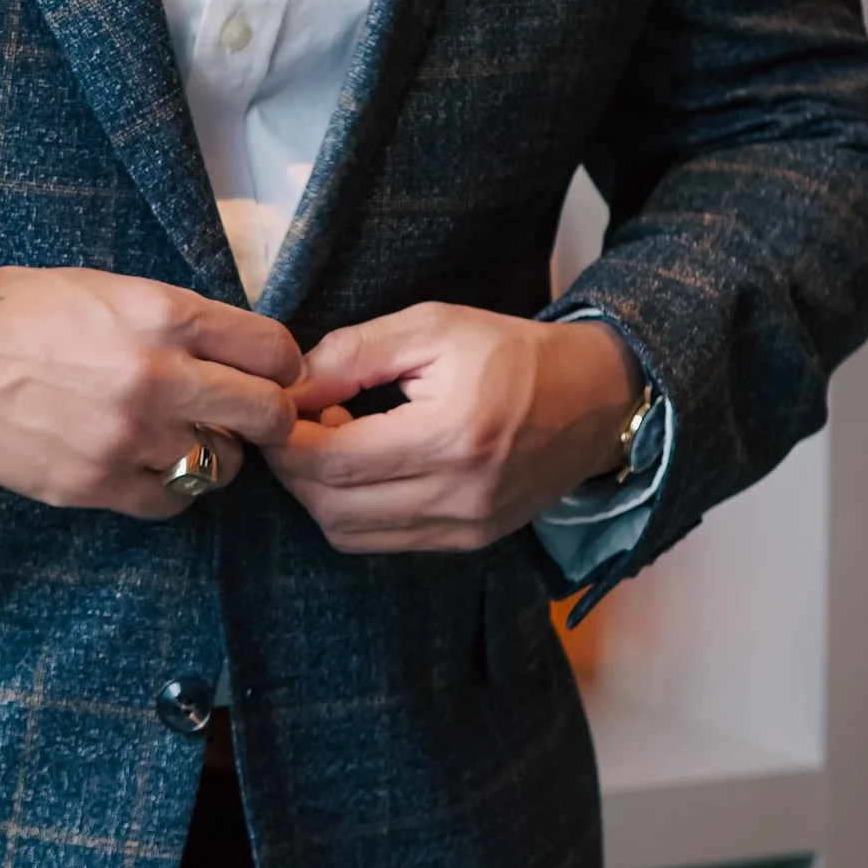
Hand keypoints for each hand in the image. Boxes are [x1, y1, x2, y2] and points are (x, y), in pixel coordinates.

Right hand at [0, 266, 301, 520]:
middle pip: (267, 415)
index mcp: (163, 315)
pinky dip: (170, 487)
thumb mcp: (112, 289)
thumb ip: (179, 321)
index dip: (284, 365)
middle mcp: (155, 376)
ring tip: (186, 437)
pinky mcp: (96, 485)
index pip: (274, 349)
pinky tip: (147, 463)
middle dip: (271, 418)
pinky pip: (171, 503)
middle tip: (255, 418)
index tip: (276, 374)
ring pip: (222, 466)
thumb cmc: (23, 311)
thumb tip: (242, 354)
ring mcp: (127, 437)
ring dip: (215, 454)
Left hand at [274, 307, 640, 555]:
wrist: (592, 398)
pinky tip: (364, 465)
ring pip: (350, 533)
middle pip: (332, 507)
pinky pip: (383, 541)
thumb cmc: (511, 352)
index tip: (275, 408)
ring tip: (332, 441)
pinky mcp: (469, 541)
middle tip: (294, 424)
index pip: (332, 462)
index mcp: (451, 436)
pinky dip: (354, 510)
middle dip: (294, 468)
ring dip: (320, 494)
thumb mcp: (432, 326)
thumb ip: (354, 354)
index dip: (285, 440)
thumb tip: (290, 387)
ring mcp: (466, 528)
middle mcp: (459, 495)